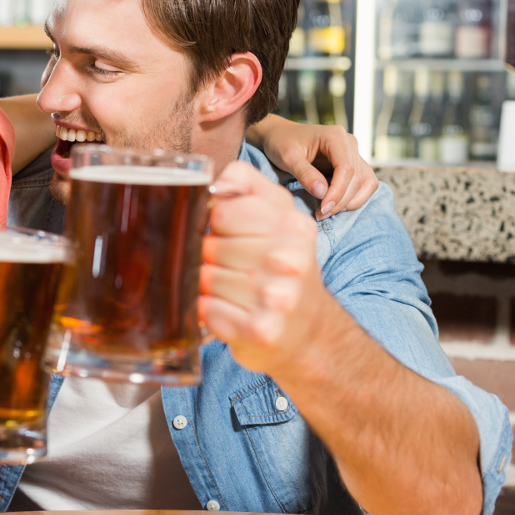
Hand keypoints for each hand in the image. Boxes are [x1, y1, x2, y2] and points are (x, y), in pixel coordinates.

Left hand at [199, 161, 332, 377]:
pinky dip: (207, 311)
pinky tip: (228, 311)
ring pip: (204, 278)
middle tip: (230, 268)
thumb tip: (214, 184)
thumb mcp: (278, 216)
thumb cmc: (283, 267)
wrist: (310, 329)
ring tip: (230, 290)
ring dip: (206, 285)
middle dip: (210, 257)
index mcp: (293, 225)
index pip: (223, 212)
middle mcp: (289, 259)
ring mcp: (276, 297)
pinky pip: (206, 309)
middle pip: (210, 245)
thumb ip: (246, 185)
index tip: (228, 234)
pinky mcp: (260, 330)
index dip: (215, 224)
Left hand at [246, 115, 378, 219]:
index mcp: (335, 136)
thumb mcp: (287, 157)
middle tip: (320, 215)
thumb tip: (322, 193)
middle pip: (357, 178)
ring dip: (350, 202)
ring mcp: (354, 154)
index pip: (346, 167)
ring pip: (366, 183)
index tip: (323, 209)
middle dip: (341, 201)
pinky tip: (335, 206)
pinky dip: (354, 199)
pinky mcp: (353, 165)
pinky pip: (365, 185)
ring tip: (327, 212)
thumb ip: (304, 173)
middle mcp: (349, 144)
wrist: (280, 135)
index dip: (337, 192)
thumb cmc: (282, 142)